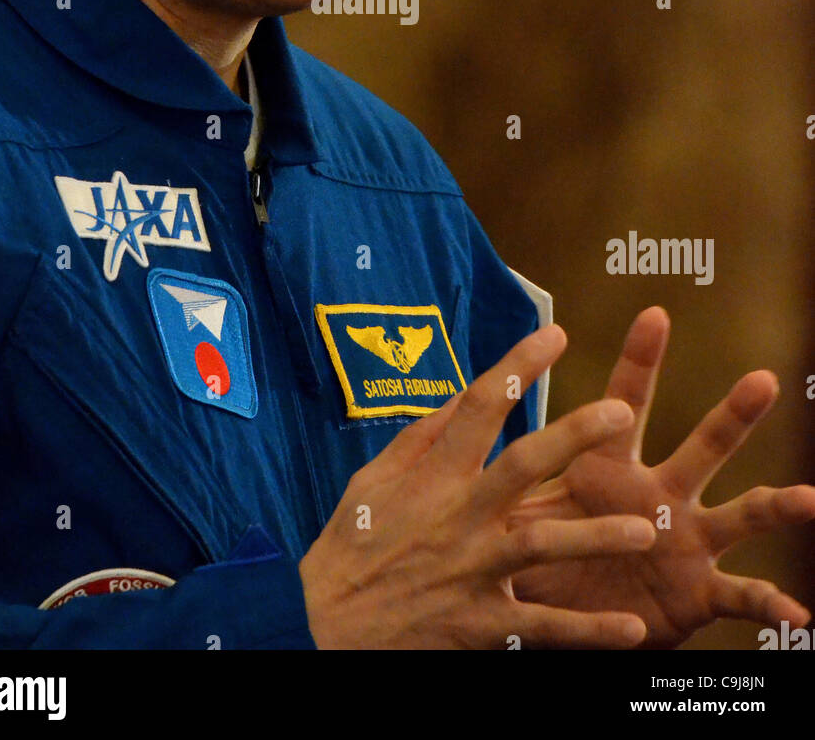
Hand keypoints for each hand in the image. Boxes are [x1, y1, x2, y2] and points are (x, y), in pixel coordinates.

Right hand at [299, 324, 658, 648]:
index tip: (554, 334)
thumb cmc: (350, 546)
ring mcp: (472, 571)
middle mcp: (459, 516)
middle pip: (523, 465)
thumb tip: (461, 396)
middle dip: (573, 434)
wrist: (321, 629)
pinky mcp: (479, 626)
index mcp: (433, 476)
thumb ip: (421, 438)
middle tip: (621, 410)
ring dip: (595, 536)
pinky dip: (588, 634)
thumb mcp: (372, 480)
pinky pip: (542, 629)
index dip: (516, 365)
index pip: (478, 405)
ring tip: (645, 527)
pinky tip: (632, 632)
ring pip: (542, 545)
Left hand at [504, 307, 814, 646]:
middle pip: (701, 446)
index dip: (640, 361)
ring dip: (775, 505)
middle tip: (764, 378)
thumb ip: (499, 461)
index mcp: (613, 468)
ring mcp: (687, 540)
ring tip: (811, 497)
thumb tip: (454, 407)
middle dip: (732, 414)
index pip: (626, 404)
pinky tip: (801, 615)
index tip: (655, 312)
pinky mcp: (698, 591)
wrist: (561, 618)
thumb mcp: (519, 504)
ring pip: (739, 514)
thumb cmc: (540, 552)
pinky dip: (770, 604)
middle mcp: (661, 494)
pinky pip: (740, 596)